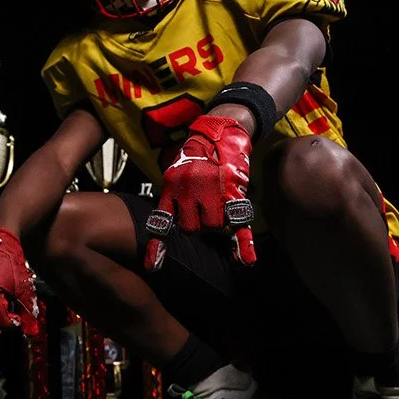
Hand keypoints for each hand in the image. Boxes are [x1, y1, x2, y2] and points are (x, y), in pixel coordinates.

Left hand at [144, 114, 256, 268]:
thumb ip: (174, 196)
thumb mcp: (176, 172)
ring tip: (218, 207)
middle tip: (203, 213)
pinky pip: (237, 222)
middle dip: (197, 227)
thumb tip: (171, 220)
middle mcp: (189, 189)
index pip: (163, 220)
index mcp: (171, 186)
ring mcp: (212, 191)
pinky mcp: (233, 191)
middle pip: (191, 229)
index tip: (153, 266)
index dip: (158, 244)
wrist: (220, 132)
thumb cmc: (196, 156)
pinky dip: (243, 244)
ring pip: (213, 227)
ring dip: (216, 224)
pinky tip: (246, 261)